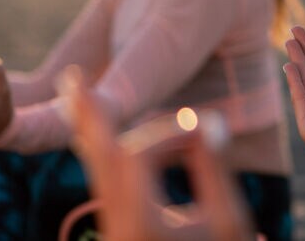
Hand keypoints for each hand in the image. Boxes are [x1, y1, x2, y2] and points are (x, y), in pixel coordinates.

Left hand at [62, 67, 252, 240]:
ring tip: (77, 94)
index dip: (169, 130)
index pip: (139, 153)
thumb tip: (208, 120)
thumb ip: (215, 169)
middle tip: (74, 78)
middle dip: (92, 116)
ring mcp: (113, 231)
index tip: (204, 126)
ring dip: (93, 132)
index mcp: (140, 223)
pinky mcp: (118, 232)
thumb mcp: (230, 221)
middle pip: (98, 157)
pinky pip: (105, 184)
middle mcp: (116, 226)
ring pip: (97, 171)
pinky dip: (103, 155)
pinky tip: (97, 136)